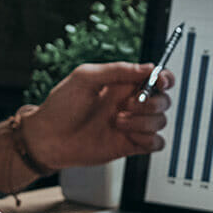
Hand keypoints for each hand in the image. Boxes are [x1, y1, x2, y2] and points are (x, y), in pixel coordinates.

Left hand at [26, 62, 174, 168]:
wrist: (48, 138)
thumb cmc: (60, 106)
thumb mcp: (85, 77)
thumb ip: (117, 70)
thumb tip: (148, 67)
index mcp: (121, 84)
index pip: (156, 77)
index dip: (165, 78)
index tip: (160, 81)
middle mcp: (129, 104)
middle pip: (163, 99)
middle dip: (151, 102)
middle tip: (127, 105)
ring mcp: (131, 125)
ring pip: (160, 121)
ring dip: (143, 121)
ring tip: (117, 121)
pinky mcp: (129, 145)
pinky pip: (156, 143)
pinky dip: (148, 139)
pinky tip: (128, 136)